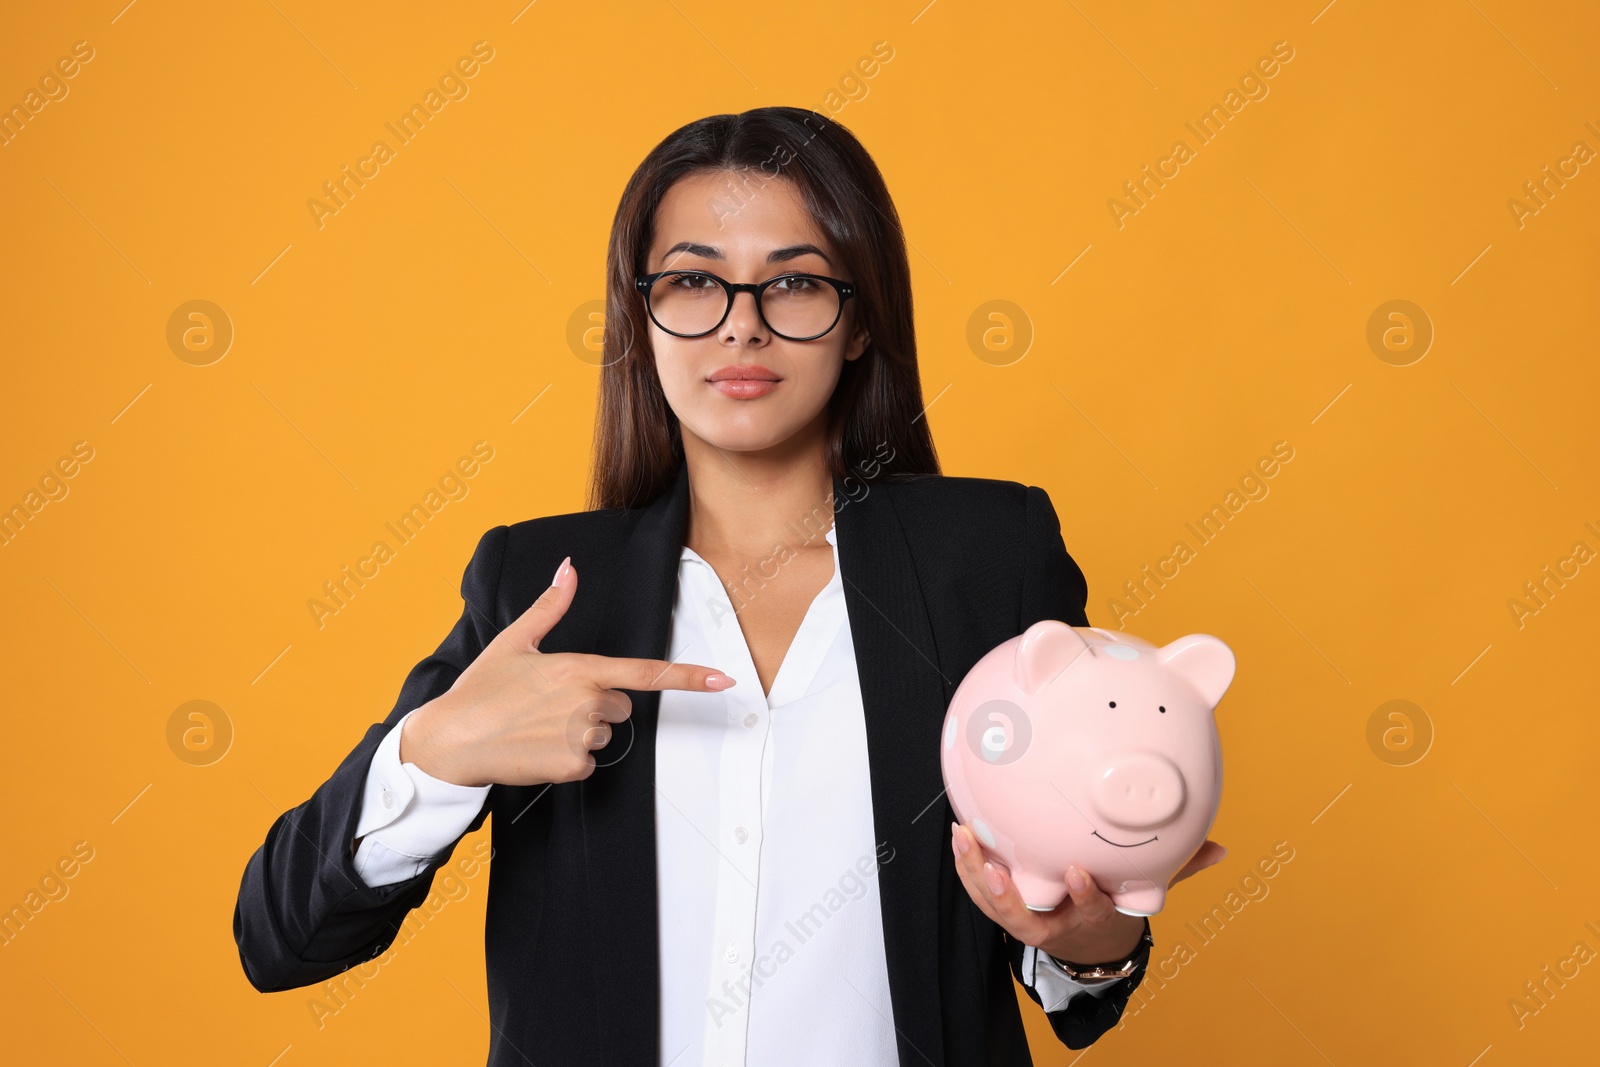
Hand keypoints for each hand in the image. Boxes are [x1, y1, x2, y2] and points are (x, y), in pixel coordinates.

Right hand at [402, 556, 734, 786]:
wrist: (450, 741)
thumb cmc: (481, 690)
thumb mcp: (516, 641)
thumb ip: (551, 606)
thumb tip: (569, 568)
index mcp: (579, 668)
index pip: (645, 673)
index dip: (688, 677)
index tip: (722, 681)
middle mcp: (587, 701)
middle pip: (619, 705)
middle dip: (593, 705)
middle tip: (548, 705)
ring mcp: (582, 735)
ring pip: (604, 734)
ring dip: (579, 732)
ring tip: (536, 726)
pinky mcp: (573, 766)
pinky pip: (588, 761)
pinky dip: (568, 758)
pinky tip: (536, 748)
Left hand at [951, 822, 1225, 965]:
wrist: (1086, 938)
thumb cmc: (1114, 899)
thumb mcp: (1144, 888)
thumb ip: (1177, 867)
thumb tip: (1219, 849)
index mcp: (1091, 913)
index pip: (1089, 907)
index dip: (1082, 894)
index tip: (1077, 872)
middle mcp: (1055, 920)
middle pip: (1025, 916)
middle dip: (1010, 897)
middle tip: (998, 871)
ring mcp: (1025, 916)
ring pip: (994, 904)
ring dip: (976, 873)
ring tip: (964, 836)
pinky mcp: (1004, 906)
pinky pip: (980, 891)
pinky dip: (968, 867)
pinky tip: (960, 835)